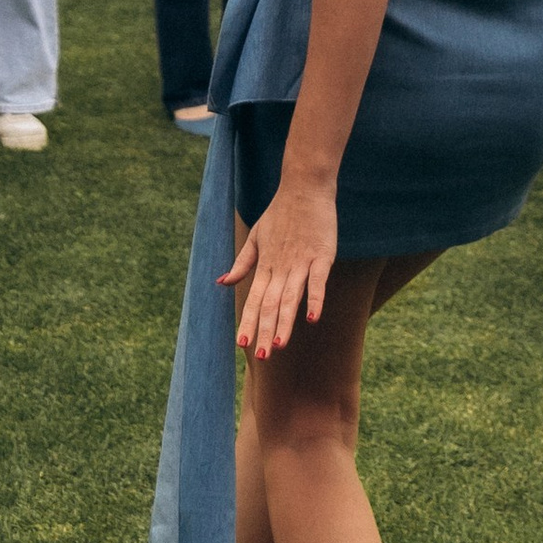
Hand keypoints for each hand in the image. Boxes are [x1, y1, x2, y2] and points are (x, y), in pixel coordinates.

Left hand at [222, 172, 337, 360]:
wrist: (304, 187)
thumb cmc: (280, 213)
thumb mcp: (256, 238)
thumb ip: (241, 263)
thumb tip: (221, 282)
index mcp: (265, 266)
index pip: (253, 300)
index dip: (247, 322)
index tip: (241, 344)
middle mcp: (281, 268)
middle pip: (270, 304)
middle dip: (264, 330)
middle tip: (261, 356)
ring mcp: (301, 263)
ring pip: (290, 298)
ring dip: (284, 322)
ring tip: (278, 346)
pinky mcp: (322, 256)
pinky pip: (317, 282)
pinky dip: (315, 300)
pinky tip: (312, 319)